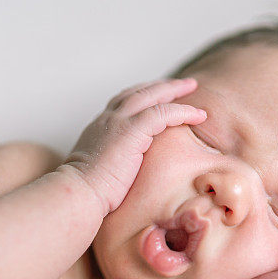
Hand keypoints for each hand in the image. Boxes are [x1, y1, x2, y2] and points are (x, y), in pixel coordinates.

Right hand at [61, 78, 206, 214]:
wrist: (79, 193)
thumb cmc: (86, 194)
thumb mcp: (97, 173)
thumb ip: (109, 166)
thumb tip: (120, 179)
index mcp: (99, 128)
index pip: (122, 104)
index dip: (142, 98)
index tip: (158, 99)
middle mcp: (107, 119)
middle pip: (138, 92)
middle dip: (160, 86)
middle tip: (180, 84)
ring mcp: (119, 121)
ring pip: (151, 95)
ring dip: (174, 90)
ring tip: (192, 87)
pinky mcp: (132, 130)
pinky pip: (164, 112)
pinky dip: (183, 111)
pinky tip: (199, 115)